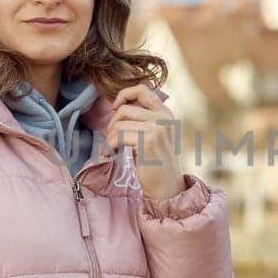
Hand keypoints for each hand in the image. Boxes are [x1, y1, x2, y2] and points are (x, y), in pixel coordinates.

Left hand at [104, 84, 186, 198]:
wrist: (168, 188)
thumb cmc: (156, 164)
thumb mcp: (154, 135)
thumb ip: (143, 119)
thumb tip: (117, 107)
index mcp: (166, 113)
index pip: (142, 89)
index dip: (124, 94)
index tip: (115, 107)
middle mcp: (164, 118)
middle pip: (125, 109)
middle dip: (112, 125)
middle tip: (111, 140)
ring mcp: (157, 128)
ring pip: (119, 123)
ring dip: (109, 138)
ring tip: (112, 150)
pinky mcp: (147, 141)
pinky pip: (118, 136)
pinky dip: (109, 146)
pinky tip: (111, 155)